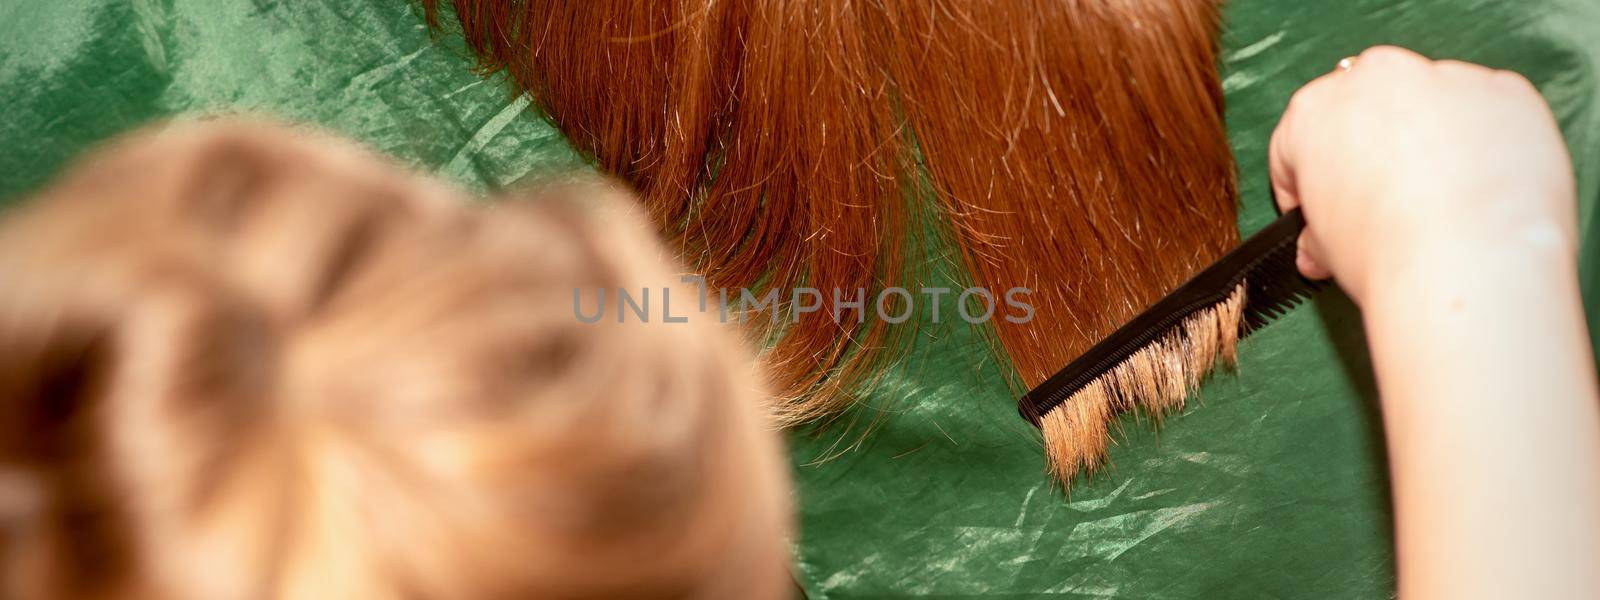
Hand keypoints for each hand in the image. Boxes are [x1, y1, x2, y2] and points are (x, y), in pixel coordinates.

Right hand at [1268, 45, 1575, 304]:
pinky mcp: (1504, 92)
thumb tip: (1318, 249)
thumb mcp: (1329, 250)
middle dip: (1370, 146)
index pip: (1297, 142)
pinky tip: (1484, 185)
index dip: (1305, 184)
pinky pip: (1487, 111)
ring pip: (1431, 102)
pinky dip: (1484, 142)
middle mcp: (1377, 78)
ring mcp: (1444, 77)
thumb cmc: (1387, 254)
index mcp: (1315, 111)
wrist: (1471, 265)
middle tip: (1384, 200)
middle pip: (1366, 106)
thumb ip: (1319, 236)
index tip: (1319, 210)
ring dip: (1432, 138)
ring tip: (1444, 197)